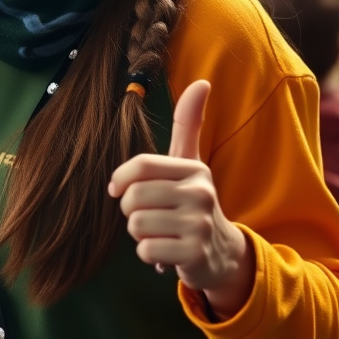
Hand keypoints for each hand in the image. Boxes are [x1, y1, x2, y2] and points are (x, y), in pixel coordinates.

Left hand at [108, 80, 254, 318]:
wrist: (221, 253)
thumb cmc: (192, 202)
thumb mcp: (190, 162)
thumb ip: (189, 124)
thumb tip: (202, 82)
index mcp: (194, 168)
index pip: (140, 166)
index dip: (121, 179)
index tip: (117, 189)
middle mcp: (200, 193)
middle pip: (134, 197)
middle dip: (131, 210)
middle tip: (149, 215)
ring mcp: (199, 225)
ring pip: (137, 225)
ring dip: (140, 234)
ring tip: (160, 232)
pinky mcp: (195, 255)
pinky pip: (146, 251)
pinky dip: (149, 255)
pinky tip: (166, 252)